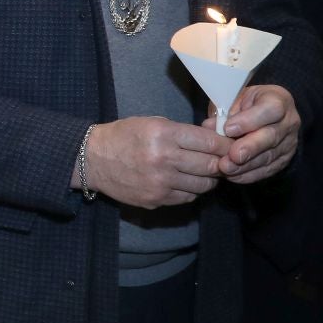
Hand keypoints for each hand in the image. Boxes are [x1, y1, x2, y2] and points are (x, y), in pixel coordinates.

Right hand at [82, 116, 228, 208]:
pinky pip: (188, 197)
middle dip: (220, 163)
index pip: (210, 143)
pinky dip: (190, 190)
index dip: (225, 145)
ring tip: (201, 172)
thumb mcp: (152, 123)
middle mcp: (164, 159)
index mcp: (163, 134)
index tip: (231, 146)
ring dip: (207, 179)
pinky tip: (182, 181)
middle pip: (211, 165)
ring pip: (204, 185)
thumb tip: (215, 143)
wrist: (91, 159)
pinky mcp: (156, 199)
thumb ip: (183, 133)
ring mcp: (160, 182)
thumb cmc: (123, 136)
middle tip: (221, 161)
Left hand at [205, 84, 301, 186]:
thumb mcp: (234, 99)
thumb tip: (209, 127)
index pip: (270, 109)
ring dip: (246, 165)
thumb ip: (224, 112)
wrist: (263, 116)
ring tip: (226, 168)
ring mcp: (289, 142)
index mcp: (278, 100)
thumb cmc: (245, 105)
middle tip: (232, 156)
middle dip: (250, 148)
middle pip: (271, 136)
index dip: (249, 121)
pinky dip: (250, 174)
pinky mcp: (284, 159)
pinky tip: (234, 176)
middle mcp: (289, 121)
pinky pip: (268, 169)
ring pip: (269, 156)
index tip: (228, 129)